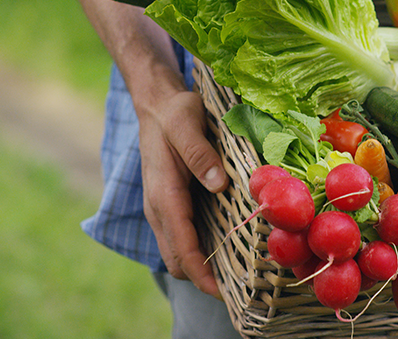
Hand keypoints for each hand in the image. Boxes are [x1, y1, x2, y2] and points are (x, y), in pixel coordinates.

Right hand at [138, 88, 228, 296]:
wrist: (157, 104)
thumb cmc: (174, 112)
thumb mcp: (186, 123)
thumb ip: (198, 153)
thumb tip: (218, 184)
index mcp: (163, 194)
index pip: (181, 247)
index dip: (201, 274)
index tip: (224, 292)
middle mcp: (159, 208)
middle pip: (177, 259)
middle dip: (203, 279)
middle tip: (240, 287)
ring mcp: (163, 208)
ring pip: (178, 252)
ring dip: (201, 268)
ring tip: (237, 274)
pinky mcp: (171, 204)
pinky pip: (182, 237)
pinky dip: (199, 251)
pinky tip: (226, 247)